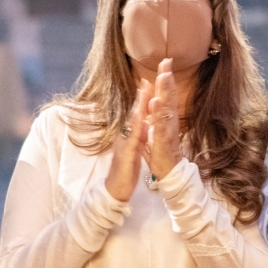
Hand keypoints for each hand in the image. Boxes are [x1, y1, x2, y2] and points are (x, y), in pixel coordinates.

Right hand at [105, 82, 149, 201]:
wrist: (116, 189)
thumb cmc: (125, 170)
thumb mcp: (134, 150)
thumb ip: (138, 136)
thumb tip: (143, 124)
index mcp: (131, 135)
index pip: (138, 114)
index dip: (144, 99)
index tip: (151, 82)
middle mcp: (126, 136)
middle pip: (135, 112)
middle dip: (142, 95)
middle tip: (148, 77)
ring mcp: (125, 143)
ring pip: (133, 121)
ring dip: (139, 105)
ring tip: (145, 89)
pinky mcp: (126, 153)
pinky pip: (133, 138)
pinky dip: (137, 126)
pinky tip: (141, 116)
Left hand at [146, 58, 184, 178]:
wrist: (168, 172)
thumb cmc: (161, 152)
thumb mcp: (155, 129)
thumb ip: (155, 115)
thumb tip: (153, 99)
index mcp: (165, 118)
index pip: (165, 95)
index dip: (165, 79)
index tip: (164, 62)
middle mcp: (169, 121)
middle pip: (168, 97)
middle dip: (167, 79)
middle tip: (166, 62)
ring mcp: (167, 131)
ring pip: (166, 108)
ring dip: (165, 92)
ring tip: (163, 77)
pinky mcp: (164, 142)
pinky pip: (161, 126)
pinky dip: (159, 115)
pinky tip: (157, 103)